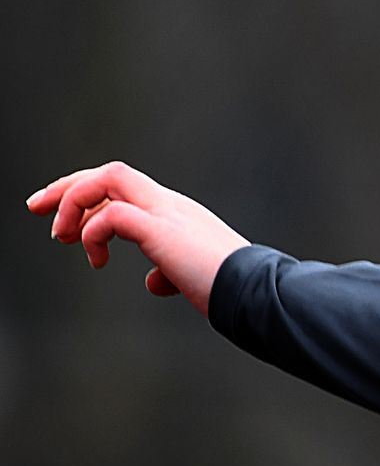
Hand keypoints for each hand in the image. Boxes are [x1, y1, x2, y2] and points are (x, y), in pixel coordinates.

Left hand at [26, 162, 249, 315]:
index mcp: (177, 213)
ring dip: (74, 204)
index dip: (87, 195)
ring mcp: (167, 213)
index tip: (61, 220)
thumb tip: (153, 282)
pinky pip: (112, 215)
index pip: (124, 186)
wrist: (256, 292)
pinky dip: (94, 232)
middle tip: (37, 208)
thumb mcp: (193, 276)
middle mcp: (171, 204)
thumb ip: (170, 272)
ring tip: (63, 236)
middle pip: (110, 173)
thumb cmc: (231, 288)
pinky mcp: (161, 230)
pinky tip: (95, 258)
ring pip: (108, 180)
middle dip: (67, 188)